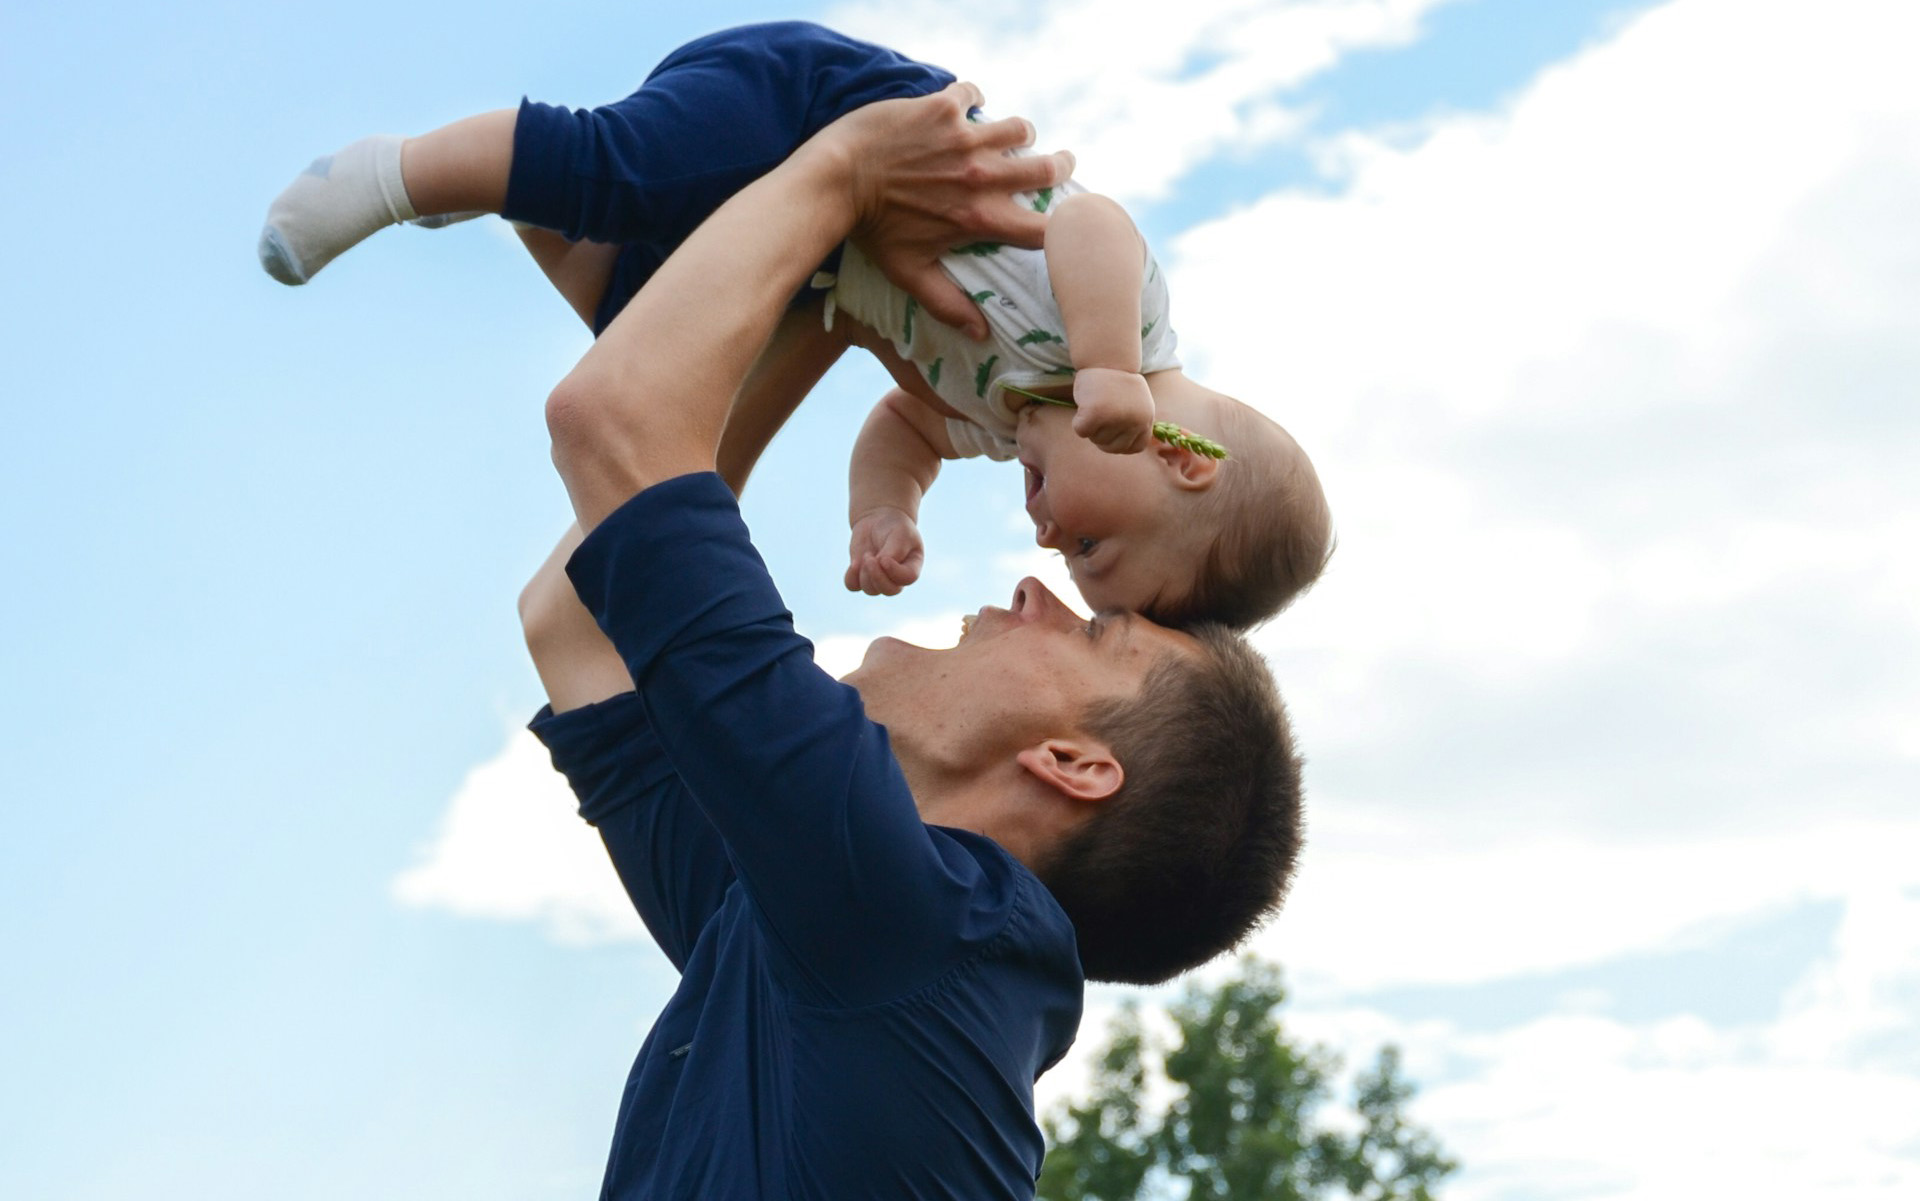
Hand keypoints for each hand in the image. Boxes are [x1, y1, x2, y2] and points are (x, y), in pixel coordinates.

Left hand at [811, 81, 1074, 338]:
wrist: (836, 180)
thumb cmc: (871, 232)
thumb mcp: (909, 274)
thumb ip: (948, 304)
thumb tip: (982, 336)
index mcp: (980, 219)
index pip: (1045, 228)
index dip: (1063, 226)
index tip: (1065, 221)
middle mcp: (981, 176)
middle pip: (1047, 169)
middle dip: (1060, 167)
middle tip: (1059, 164)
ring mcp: (964, 138)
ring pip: (1019, 128)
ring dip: (1019, 134)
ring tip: (1012, 137)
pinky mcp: (942, 108)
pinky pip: (972, 95)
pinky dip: (971, 100)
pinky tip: (962, 108)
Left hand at [845, 507, 925, 595]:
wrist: (879, 519)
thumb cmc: (895, 526)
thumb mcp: (900, 534)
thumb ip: (894, 551)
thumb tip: (880, 565)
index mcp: (912, 566)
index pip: (908, 578)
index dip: (894, 572)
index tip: (884, 558)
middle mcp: (897, 577)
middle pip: (890, 590)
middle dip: (877, 577)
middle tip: (870, 558)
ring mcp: (879, 578)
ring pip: (871, 590)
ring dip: (864, 574)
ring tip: (867, 554)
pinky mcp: (862, 575)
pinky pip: (854, 586)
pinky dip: (851, 577)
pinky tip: (854, 564)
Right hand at [1071, 367, 1154, 453]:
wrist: (1105, 356)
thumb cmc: (1116, 381)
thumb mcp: (1135, 404)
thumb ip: (1132, 425)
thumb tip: (1120, 449)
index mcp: (1147, 419)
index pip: (1134, 448)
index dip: (1120, 439)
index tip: (1114, 422)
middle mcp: (1136, 421)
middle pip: (1112, 448)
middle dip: (1103, 433)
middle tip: (1102, 408)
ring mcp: (1117, 418)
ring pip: (1096, 440)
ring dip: (1092, 425)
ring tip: (1097, 401)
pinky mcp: (1096, 414)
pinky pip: (1082, 431)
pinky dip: (1078, 421)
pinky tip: (1086, 403)